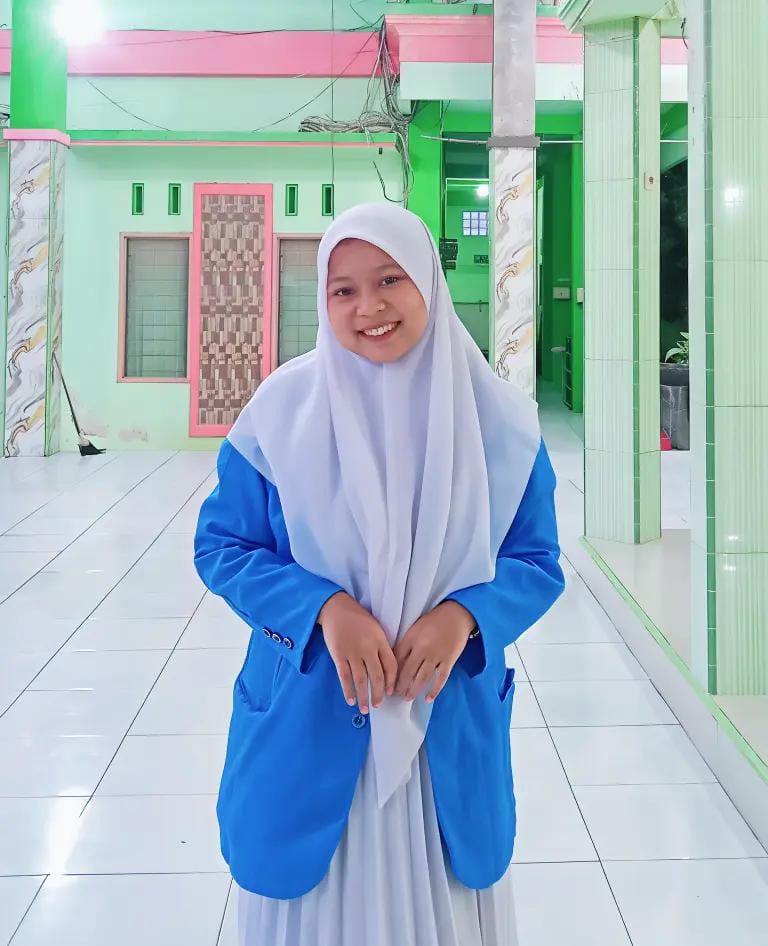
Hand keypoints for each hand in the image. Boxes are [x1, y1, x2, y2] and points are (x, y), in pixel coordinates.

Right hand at [318, 592, 397, 713]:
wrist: (336, 609)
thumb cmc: (358, 618)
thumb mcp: (376, 628)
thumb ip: (381, 646)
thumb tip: (387, 668)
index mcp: (380, 641)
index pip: (391, 665)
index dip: (392, 681)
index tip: (391, 692)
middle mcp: (368, 648)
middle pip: (377, 676)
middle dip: (378, 693)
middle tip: (378, 705)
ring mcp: (353, 652)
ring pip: (361, 680)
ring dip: (364, 696)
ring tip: (365, 709)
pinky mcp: (338, 655)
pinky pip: (344, 677)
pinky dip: (348, 690)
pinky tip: (350, 700)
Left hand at [393, 601, 475, 703]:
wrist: (457, 615)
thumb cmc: (434, 620)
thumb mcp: (415, 628)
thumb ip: (405, 643)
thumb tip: (395, 661)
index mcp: (411, 639)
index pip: (397, 660)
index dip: (391, 673)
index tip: (386, 683)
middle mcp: (422, 648)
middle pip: (408, 672)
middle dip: (400, 686)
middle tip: (395, 695)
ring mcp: (436, 655)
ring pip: (422, 678)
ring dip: (413, 690)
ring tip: (407, 698)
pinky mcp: (449, 660)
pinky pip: (440, 679)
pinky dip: (434, 690)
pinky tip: (428, 699)